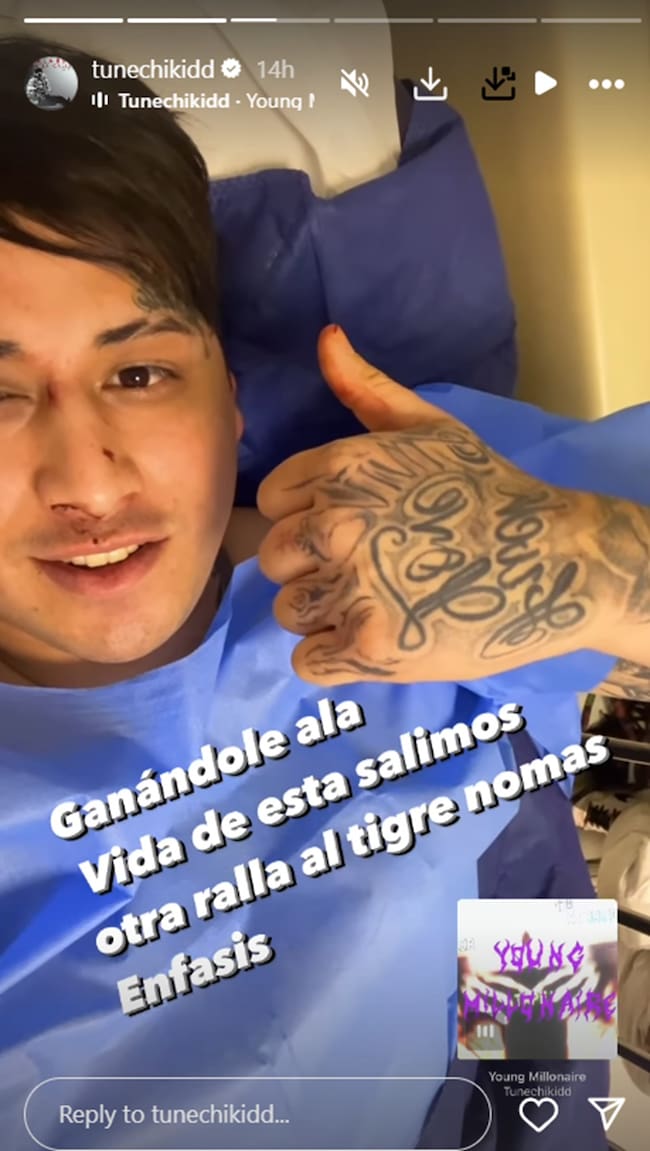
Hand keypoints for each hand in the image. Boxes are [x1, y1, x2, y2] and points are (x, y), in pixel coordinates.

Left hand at [257, 327, 597, 685]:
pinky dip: (335, 658)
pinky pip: (307, 661)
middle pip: (276, 558)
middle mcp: (337, 524)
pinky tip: (377, 639)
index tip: (347, 530)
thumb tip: (325, 338)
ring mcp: (353, 589)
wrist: (554, 562)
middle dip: (313, 567)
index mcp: (343, 467)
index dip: (306, 517)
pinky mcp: (371, 648)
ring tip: (378, 604)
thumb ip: (367, 388)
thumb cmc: (491, 492)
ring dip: (324, 615)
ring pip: (289, 611)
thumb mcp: (432, 427)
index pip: (274, 499)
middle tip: (368, 571)